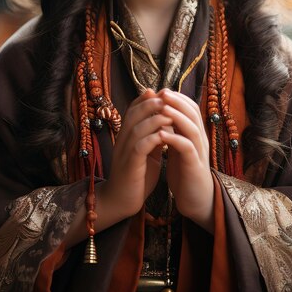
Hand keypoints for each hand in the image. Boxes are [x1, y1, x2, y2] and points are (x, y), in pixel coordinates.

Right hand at [100, 89, 171, 220]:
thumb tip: (166, 120)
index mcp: (127, 135)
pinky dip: (151, 139)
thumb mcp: (147, 152)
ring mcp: (124, 151)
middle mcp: (122, 139)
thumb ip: (153, 136)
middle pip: (134, 113)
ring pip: (137, 128)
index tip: (162, 91)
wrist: (122, 201)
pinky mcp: (129, 165)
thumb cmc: (137, 176)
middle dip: (151, 103)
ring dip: (153, 118)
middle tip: (167, 95)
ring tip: (169, 113)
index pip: (133, 109)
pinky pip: (139, 147)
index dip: (146, 98)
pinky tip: (163, 136)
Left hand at [158, 89, 213, 231]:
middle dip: (177, 101)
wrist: (196, 200)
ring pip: (192, 128)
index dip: (177, 98)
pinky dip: (175, 139)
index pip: (191, 108)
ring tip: (163, 107)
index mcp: (195, 134)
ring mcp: (199, 152)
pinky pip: (187, 148)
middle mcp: (200, 140)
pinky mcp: (195, 166)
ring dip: (177, 116)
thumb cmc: (185, 172)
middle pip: (193, 113)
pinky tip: (162, 134)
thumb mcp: (178, 147)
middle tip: (162, 91)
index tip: (161, 89)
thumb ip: (174, 130)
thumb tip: (163, 112)